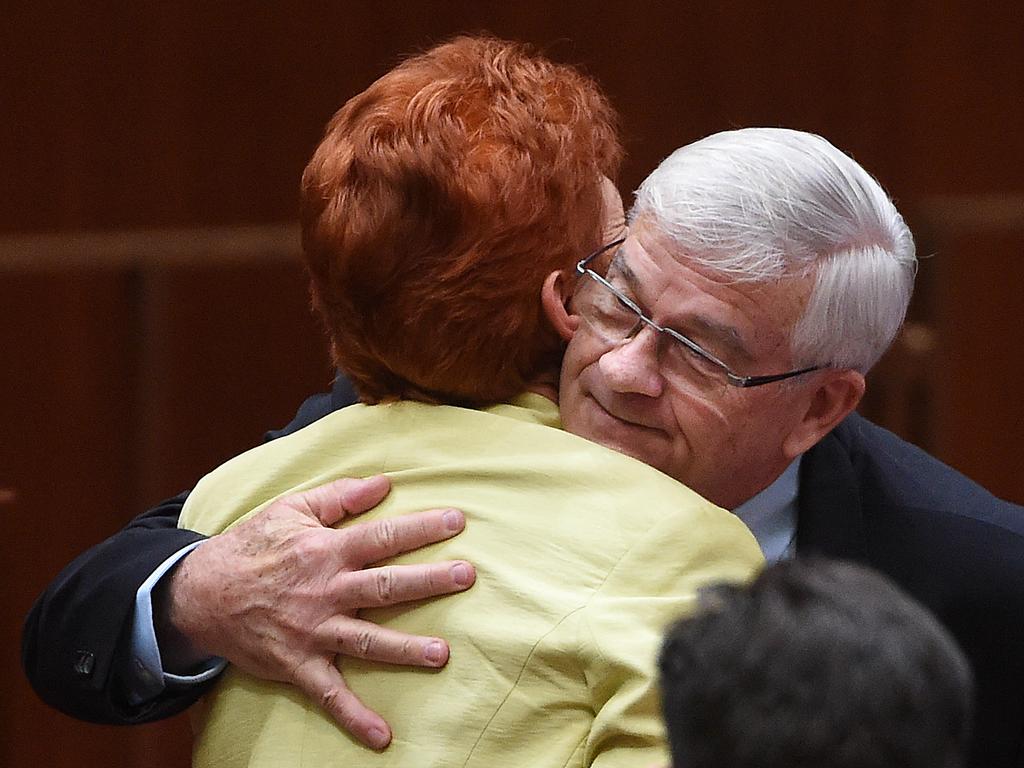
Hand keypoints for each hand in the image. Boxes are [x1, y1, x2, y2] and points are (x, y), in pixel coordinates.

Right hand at [156, 475, 474, 748]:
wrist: (200, 594)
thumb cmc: (251, 546)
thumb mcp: (290, 509)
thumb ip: (339, 497)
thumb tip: (384, 483)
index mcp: (325, 551)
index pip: (382, 537)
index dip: (421, 528)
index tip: (457, 521)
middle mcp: (324, 591)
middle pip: (385, 586)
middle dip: (428, 581)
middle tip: (466, 576)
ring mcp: (313, 631)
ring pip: (366, 641)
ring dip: (404, 650)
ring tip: (441, 655)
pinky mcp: (298, 664)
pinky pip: (329, 695)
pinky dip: (355, 718)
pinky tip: (383, 737)